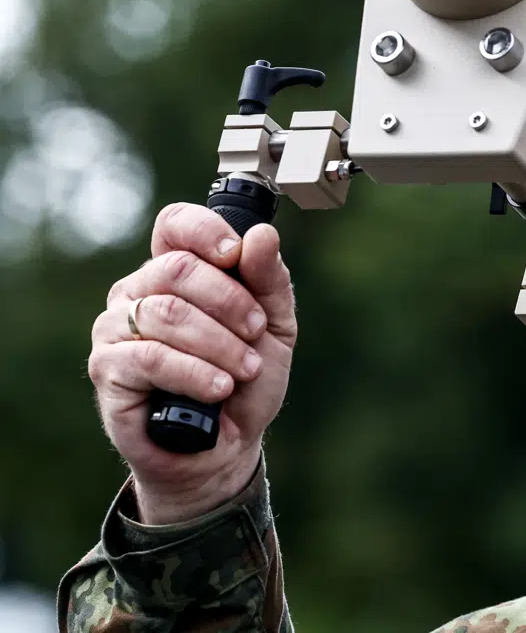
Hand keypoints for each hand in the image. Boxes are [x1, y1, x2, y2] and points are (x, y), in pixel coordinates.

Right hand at [88, 202, 296, 524]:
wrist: (226, 445)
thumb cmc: (245, 379)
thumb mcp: (274, 325)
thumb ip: (269, 279)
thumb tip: (262, 235)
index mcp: (176, 269)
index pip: (175, 224)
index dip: (205, 230)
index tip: (235, 254)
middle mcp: (138, 291)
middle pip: (177, 267)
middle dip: (229, 300)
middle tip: (255, 332)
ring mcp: (116, 328)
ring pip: (167, 313)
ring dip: (219, 343)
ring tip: (244, 370)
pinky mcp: (108, 369)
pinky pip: (150, 357)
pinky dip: (195, 372)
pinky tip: (220, 387)